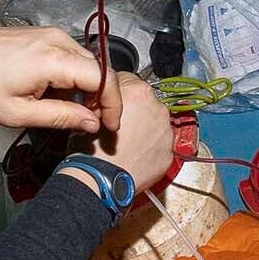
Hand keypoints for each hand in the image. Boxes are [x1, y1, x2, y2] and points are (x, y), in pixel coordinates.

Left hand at [0, 23, 110, 135]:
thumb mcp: (17, 113)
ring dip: (87, 90)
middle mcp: (57, 40)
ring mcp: (50, 35)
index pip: (104, 78)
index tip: (111, 126)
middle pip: (99, 69)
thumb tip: (92, 122)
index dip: (113, 104)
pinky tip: (58, 97)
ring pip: (86, 64)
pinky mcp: (42, 36)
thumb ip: (60, 117)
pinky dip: (72, 79)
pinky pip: (70, 57)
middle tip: (95, 125)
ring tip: (73, 114)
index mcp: (53, 59)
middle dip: (103, 99)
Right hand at [92, 73, 176, 193]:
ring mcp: (166, 132)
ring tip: (126, 142)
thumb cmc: (92, 148)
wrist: (100, 179)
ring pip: (154, 123)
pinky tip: (134, 154)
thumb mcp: (90, 110)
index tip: (111, 103)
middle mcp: (158, 108)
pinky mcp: (169, 153)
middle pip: (145, 101)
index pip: (129, 80)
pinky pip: (159, 144)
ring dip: (144, 128)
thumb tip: (107, 95)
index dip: (116, 92)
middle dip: (134, 110)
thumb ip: (106, 96)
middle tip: (117, 125)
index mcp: (139, 92)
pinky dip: (150, 147)